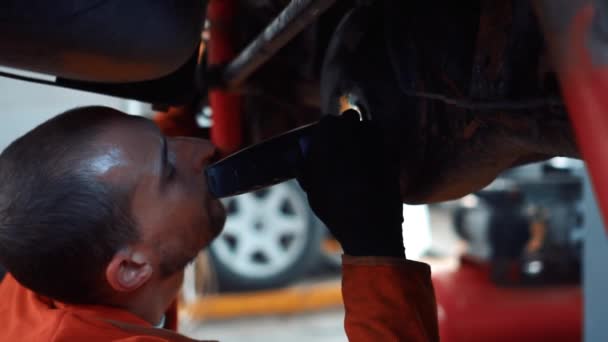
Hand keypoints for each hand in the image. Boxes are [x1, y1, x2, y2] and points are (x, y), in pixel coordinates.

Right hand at [297, 110, 404, 257]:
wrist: (369, 224)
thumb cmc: (334, 206)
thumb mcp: (311, 188)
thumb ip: (304, 164)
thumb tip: (301, 151)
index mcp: (330, 133)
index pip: (327, 121)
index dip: (326, 133)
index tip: (325, 145)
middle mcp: (355, 129)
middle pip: (350, 118)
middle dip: (347, 129)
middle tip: (343, 149)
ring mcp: (378, 139)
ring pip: (370, 127)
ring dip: (365, 136)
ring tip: (360, 158)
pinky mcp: (394, 151)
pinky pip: (385, 143)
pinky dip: (381, 149)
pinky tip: (375, 167)